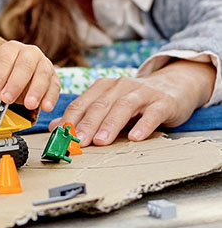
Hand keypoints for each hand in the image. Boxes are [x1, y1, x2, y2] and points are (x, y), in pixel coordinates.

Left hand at [0, 41, 60, 111]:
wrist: (15, 70)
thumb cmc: (2, 72)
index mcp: (11, 48)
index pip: (5, 61)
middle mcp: (29, 52)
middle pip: (25, 65)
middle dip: (16, 84)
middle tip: (6, 99)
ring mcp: (44, 63)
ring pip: (43, 75)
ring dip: (36, 91)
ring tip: (29, 105)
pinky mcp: (54, 77)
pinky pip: (55, 86)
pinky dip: (51, 97)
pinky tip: (45, 107)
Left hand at [51, 60, 215, 145]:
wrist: (172, 86)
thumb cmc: (135, 101)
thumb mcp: (108, 105)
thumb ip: (84, 116)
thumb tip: (56, 129)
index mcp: (103, 87)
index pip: (82, 103)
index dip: (70, 119)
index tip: (61, 136)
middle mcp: (120, 86)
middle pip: (100, 105)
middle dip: (87, 123)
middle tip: (78, 141)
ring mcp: (142, 93)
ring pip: (123, 107)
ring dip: (110, 124)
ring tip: (100, 141)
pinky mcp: (163, 102)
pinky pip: (152, 113)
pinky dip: (143, 125)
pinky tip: (135, 137)